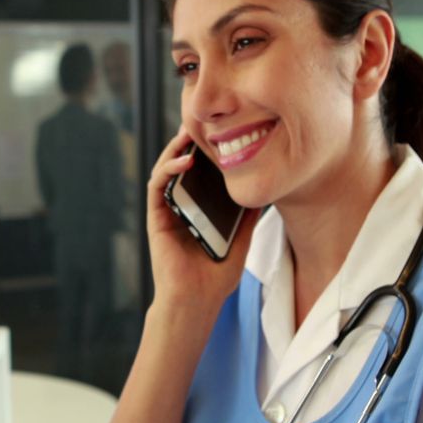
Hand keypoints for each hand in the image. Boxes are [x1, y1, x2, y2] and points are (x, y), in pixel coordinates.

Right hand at [146, 125, 261, 323]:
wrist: (196, 301)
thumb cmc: (216, 276)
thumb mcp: (241, 239)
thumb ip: (248, 216)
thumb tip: (266, 191)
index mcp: (199, 208)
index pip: (201, 172)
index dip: (209, 151)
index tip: (225, 132)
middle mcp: (180, 205)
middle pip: (182, 165)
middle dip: (190, 141)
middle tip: (205, 121)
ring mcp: (166, 210)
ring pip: (166, 169)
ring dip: (176, 148)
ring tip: (190, 131)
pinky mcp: (156, 217)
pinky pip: (158, 186)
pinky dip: (168, 170)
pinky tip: (184, 161)